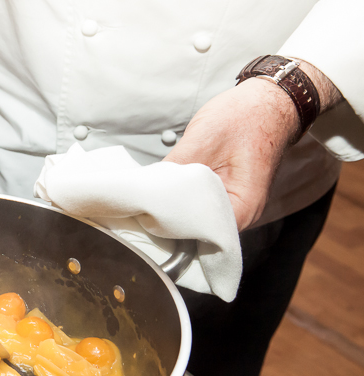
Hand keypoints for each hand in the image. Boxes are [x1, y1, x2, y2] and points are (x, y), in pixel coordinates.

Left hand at [164, 60, 342, 230]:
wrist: (268, 102)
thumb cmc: (246, 116)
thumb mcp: (202, 140)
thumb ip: (174, 170)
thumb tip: (147, 189)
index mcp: (242, 208)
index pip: (201, 233)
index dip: (172, 223)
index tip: (149, 212)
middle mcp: (241, 215)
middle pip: (198, 228)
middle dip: (172, 214)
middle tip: (147, 202)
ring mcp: (234, 205)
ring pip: (198, 215)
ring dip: (178, 204)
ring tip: (156, 193)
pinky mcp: (226, 194)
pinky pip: (201, 203)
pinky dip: (185, 195)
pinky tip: (170, 186)